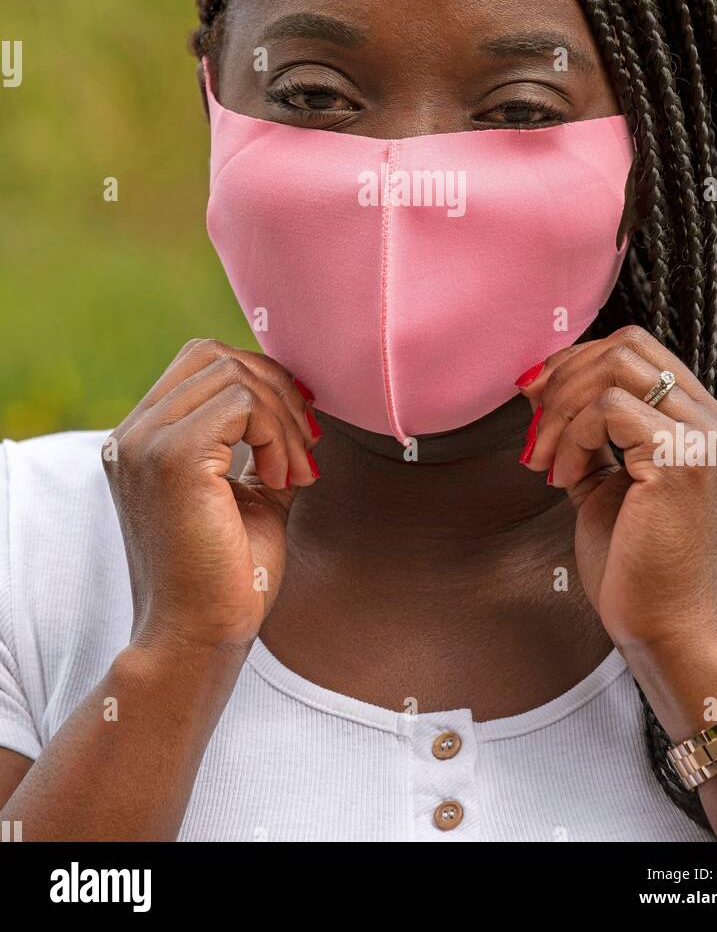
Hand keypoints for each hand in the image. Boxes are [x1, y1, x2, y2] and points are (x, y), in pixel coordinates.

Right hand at [103, 339, 321, 655]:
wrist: (198, 640)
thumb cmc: (227, 579)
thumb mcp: (251, 494)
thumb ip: (262, 447)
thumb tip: (302, 405)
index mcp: (141, 440)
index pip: (202, 362)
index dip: (261, 381)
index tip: (298, 430)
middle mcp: (132, 434)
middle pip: (216, 355)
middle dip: (276, 391)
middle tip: (305, 448)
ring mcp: (145, 442)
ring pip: (233, 375)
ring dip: (283, 419)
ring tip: (294, 473)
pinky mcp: (172, 458)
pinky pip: (241, 403)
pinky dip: (277, 433)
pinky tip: (284, 479)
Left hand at [516, 325, 716, 654]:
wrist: (665, 630)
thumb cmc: (636, 566)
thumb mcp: (606, 481)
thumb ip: (586, 432)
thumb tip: (538, 385)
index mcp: (700, 422)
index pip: (637, 349)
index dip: (576, 362)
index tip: (535, 399)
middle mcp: (712, 422)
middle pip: (626, 345)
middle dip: (563, 377)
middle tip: (532, 429)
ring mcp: (702, 437)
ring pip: (615, 367)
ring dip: (561, 408)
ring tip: (545, 461)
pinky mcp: (681, 458)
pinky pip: (608, 409)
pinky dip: (572, 436)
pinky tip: (564, 479)